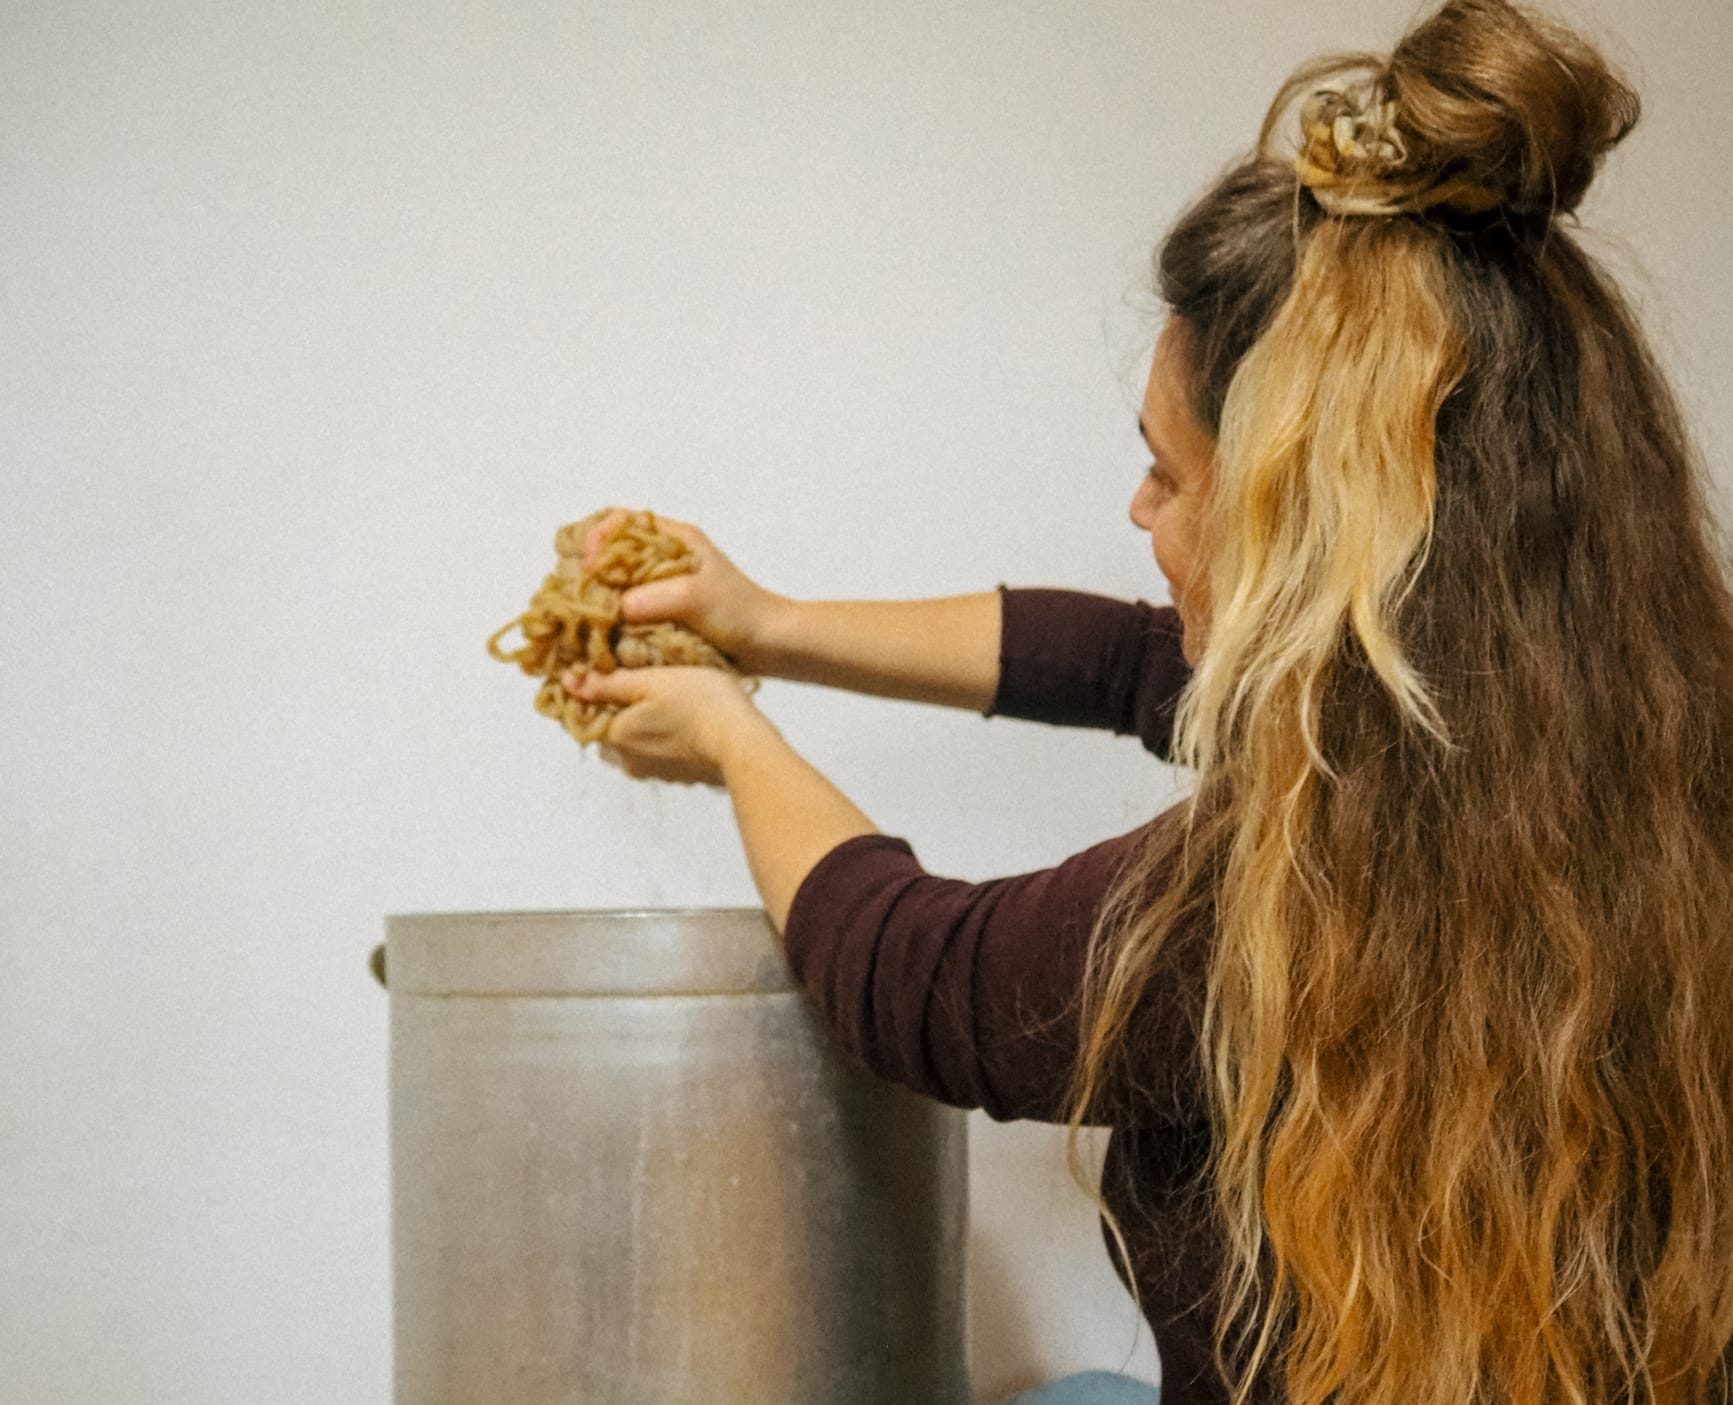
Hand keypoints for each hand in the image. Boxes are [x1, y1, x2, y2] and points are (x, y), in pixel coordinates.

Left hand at [563, 665, 770, 785]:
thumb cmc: (700, 702)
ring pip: (634, 743)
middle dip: (616, 709)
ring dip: (641, 724)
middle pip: (608, 730)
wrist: (742, 741)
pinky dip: (663, 737)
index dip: (590, 691)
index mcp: (614, 736)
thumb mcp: (649, 680)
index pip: (583, 714)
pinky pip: (659, 753)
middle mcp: (628, 761)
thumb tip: (570, 682)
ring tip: (664, 698)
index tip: (605, 672)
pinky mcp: (679, 776)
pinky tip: (682, 718)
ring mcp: (654, 772)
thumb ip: (607, 684)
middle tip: (638, 682)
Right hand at [583, 511, 787, 670]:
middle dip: (587, 572)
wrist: (772, 645)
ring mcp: (663, 588)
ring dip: (597, 600)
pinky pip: (627, 612)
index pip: (619, 521)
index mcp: (674, 540)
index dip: (595, 538)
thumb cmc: (741, 613)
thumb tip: (614, 609)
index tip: (588, 566)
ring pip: (616, 585)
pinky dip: (611, 622)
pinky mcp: (664, 615)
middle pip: (610, 554)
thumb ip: (652, 597)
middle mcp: (664, 560)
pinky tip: (601, 637)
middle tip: (574, 597)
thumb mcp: (695, 598)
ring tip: (582, 620)